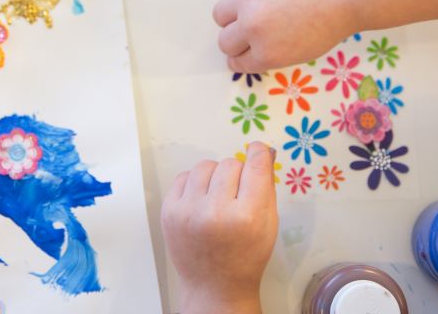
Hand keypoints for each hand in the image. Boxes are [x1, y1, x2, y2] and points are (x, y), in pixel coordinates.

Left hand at [161, 143, 278, 313]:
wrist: (214, 287)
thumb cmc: (246, 256)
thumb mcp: (269, 224)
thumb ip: (267, 186)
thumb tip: (263, 151)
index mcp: (247, 216)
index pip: (256, 165)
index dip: (258, 152)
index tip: (257, 150)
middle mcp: (216, 212)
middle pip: (231, 163)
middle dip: (237, 174)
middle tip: (237, 194)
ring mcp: (188, 211)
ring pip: (206, 165)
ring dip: (215, 176)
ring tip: (217, 197)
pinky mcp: (169, 211)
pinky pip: (184, 176)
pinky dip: (195, 184)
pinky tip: (201, 202)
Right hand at [212, 0, 356, 71]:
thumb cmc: (329, 25)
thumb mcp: (298, 52)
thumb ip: (269, 52)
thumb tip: (248, 47)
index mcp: (266, 54)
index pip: (236, 62)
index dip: (242, 58)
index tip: (247, 52)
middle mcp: (252, 27)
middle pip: (224, 41)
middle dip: (235, 41)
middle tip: (250, 34)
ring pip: (220, 13)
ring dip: (231, 16)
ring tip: (250, 11)